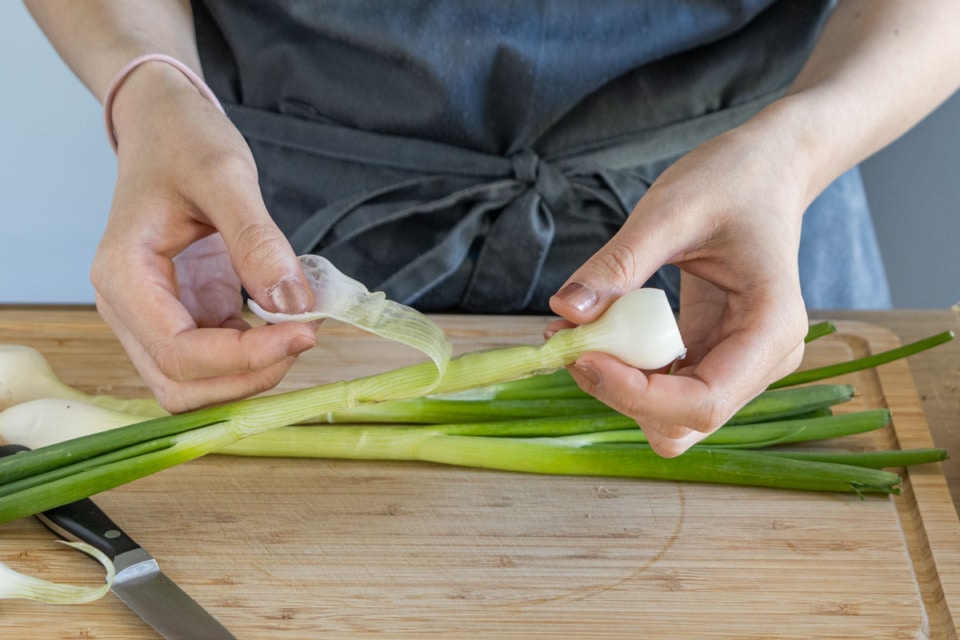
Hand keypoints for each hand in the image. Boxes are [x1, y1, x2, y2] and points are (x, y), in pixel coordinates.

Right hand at [92, 61, 315, 411]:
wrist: (163, 123)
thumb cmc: (181, 139)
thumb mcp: (224, 175)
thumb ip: (256, 239)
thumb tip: (293, 303)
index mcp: (123, 276)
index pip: (178, 352)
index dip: (244, 358)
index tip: (304, 332)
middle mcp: (128, 307)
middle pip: (181, 384)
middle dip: (247, 376)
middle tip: (304, 335)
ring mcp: (153, 315)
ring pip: (195, 383)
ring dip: (250, 373)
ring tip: (298, 330)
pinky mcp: (185, 311)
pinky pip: (215, 358)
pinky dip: (253, 355)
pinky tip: (287, 323)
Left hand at [548, 107, 810, 456]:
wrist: (766, 171)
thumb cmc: (733, 180)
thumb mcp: (670, 210)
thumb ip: (619, 264)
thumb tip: (566, 310)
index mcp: (772, 328)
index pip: (703, 401)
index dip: (636, 395)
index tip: (582, 355)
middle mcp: (762, 361)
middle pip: (681, 421)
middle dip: (619, 392)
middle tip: (571, 340)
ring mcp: (738, 365)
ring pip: (667, 416)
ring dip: (617, 386)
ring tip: (579, 331)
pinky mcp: (711, 356)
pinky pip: (662, 387)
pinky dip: (624, 371)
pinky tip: (597, 330)